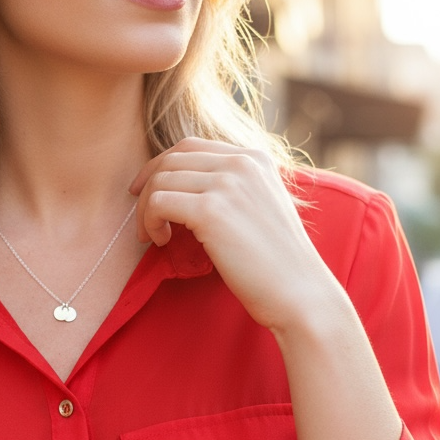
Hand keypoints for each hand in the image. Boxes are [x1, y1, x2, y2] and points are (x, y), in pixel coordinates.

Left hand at [129, 137, 337, 330]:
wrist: (297, 292)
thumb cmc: (275, 262)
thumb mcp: (260, 207)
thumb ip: (232, 188)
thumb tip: (183, 187)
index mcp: (255, 157)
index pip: (190, 147)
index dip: (161, 167)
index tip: (146, 193)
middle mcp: (242, 162)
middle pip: (171, 159)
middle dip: (147, 187)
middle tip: (142, 219)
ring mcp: (227, 184)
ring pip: (160, 180)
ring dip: (145, 210)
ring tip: (153, 236)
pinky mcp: (211, 210)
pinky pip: (158, 203)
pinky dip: (149, 222)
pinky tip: (162, 241)